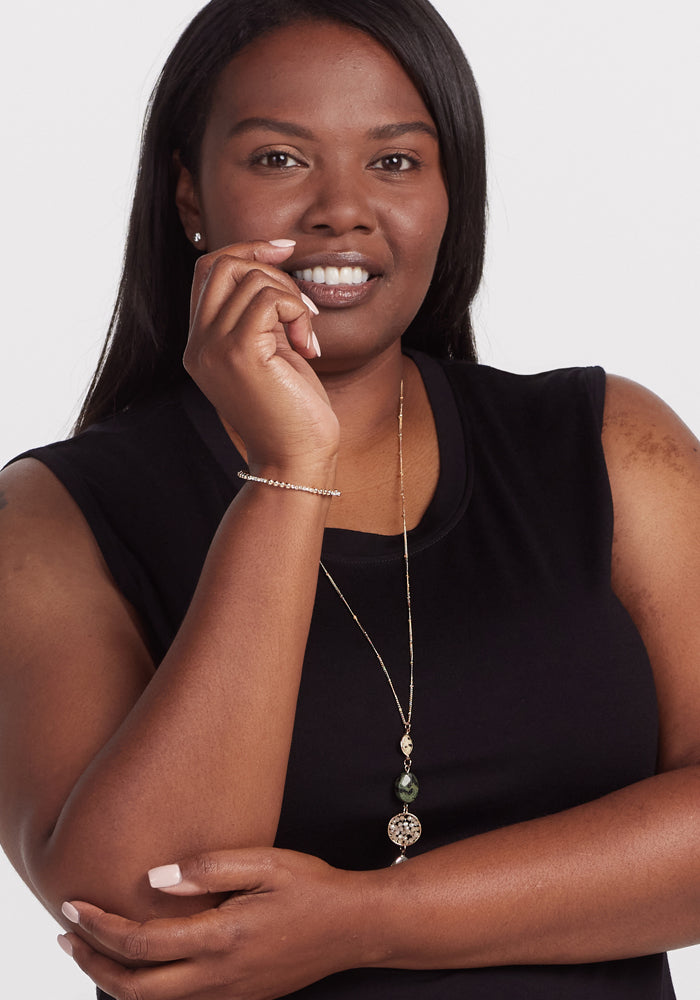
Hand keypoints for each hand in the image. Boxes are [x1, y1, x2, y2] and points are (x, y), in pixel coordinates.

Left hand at [59, 847, 369, 999]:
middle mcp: (219, 978)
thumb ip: (208, 870)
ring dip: (113, 981)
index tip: (73, 905)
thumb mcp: (265, 862)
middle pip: (134, 989)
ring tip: (90, 950)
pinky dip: (145, 994)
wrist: (354, 928)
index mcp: (222, 938)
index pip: (142, 943)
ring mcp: (229, 996)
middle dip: (92, 962)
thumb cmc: (311, 887)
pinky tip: (139, 969)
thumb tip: (154, 879)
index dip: (100, 927)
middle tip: (66, 935)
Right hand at [184, 240, 338, 478]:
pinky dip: (298, 312)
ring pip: (251, 279)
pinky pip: (270, 299)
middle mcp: (198, 345)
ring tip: (307, 337)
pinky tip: (309, 348)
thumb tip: (270, 263)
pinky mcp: (240, 353)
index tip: (285, 250)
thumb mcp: (269, 353)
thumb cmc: (292, 412)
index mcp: (200, 345)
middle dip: (269, 267)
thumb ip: (259, 315)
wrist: (296, 460)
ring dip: (292, 298)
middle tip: (301, 307)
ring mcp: (213, 349)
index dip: (246, 250)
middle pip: (221, 263)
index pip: (207, 271)